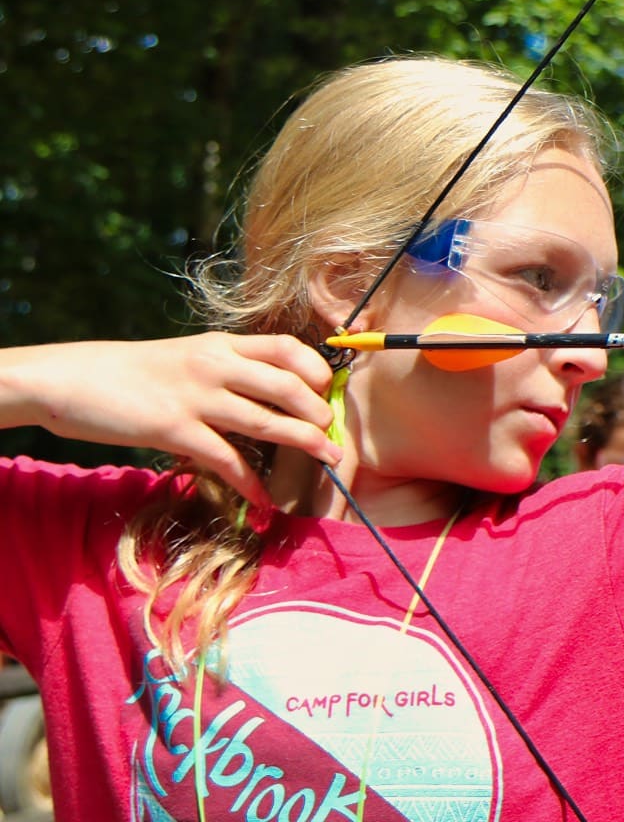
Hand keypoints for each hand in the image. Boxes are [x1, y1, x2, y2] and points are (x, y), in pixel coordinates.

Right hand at [1, 333, 341, 505]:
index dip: (316, 369)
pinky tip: (264, 500)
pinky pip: (227, 459)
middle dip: (320, 413)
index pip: (285, 347)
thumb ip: (224, 370)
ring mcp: (195, 396)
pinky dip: (252, 483)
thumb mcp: (184, 358)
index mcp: (219, 344)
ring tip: (327, 461)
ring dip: (305, 444)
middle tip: (334, 436)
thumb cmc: (129, 373)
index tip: (329, 391)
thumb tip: (265, 396)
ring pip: (268, 421)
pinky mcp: (173, 428)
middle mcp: (214, 364)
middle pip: (288, 385)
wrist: (68, 379)